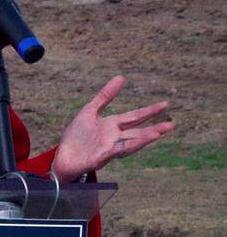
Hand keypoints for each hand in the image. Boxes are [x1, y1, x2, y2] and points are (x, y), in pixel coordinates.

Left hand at [51, 75, 174, 181]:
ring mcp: (109, 149)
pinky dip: (119, 149)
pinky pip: (111, 153)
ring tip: (157, 133)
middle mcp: (115, 138)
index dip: (149, 111)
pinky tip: (125, 145)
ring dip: (143, 139)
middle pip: (137, 132)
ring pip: (129, 144)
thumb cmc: (77, 136)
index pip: (135, 116)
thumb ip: (105, 96)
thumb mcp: (90, 111)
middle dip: (154, 129)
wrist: (64, 157)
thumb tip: (121, 77)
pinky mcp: (100, 159)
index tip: (166, 104)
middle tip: (172, 125)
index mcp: (113, 125)